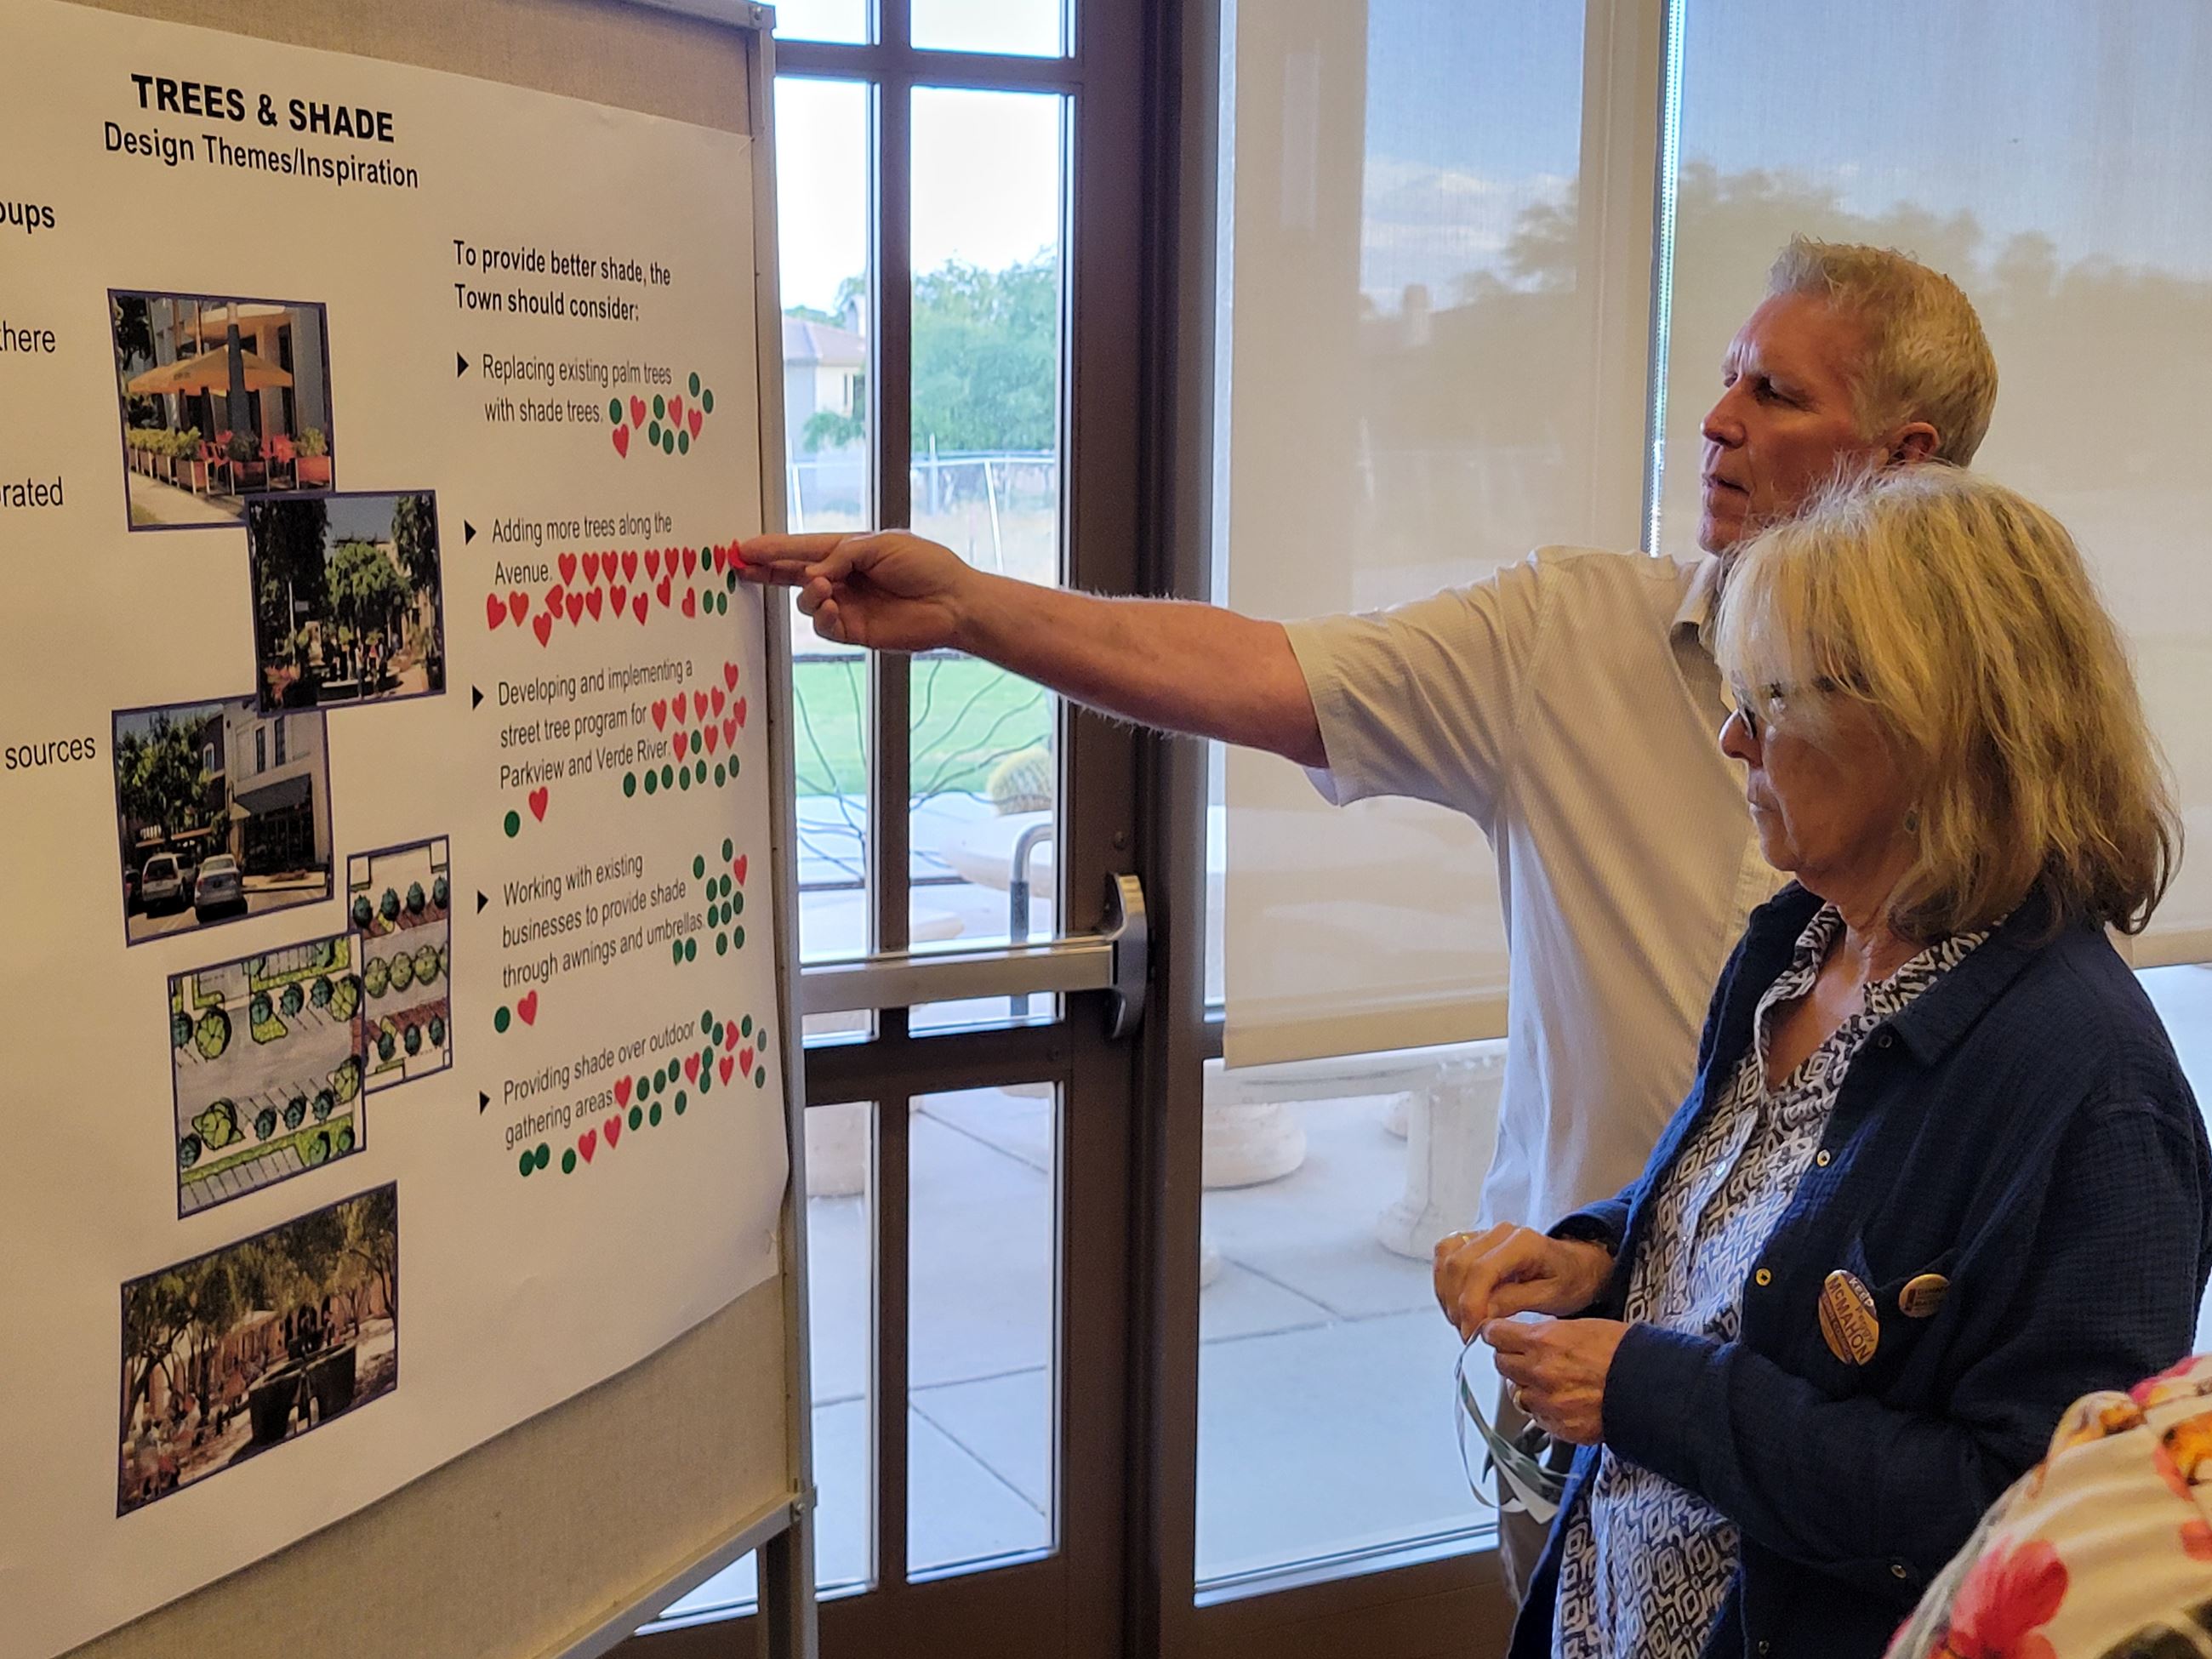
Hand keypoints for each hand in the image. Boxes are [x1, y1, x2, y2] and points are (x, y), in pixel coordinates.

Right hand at [736, 531, 974, 652]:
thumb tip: (813, 570)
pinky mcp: (855, 630)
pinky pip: (824, 626)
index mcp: (850, 550)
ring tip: (822, 585)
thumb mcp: (882, 545)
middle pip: (795, 574)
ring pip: (807, 601)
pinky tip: (830, 606)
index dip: (774, 548)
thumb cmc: (927, 565)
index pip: (803, 548)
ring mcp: (848, 605)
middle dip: (769, 570)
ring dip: (807, 592)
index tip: (744, 548)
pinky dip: (821, 616)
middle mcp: (844, 577)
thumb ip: (842, 554)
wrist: (955, 602)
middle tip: (745, 567)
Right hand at [1433, 1225, 1613, 1341]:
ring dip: (1447, 1295)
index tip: (1472, 1331)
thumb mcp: (1551, 1297)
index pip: (1482, 1270)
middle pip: (1458, 1265)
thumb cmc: (1568, 1279)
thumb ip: (1514, 1302)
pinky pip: (1445, 1256)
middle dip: (1457, 1305)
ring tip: (1463, 1320)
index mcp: (1523, 1242)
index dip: (1471, 1304)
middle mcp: (1499, 1232)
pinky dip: (1444, 1282)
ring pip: (1446, 1259)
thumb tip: (1482, 1315)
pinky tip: (1456, 1303)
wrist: (1574, 1265)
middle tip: (1468, 1332)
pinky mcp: (1472, 1241)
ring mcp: (1484, 1234)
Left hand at [1484, 1316, 1627, 1446]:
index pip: (1495, 1335)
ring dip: (1525, 1386)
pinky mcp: (1559, 1427)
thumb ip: (1547, 1334)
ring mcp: (1547, 1403)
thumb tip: (1528, 1337)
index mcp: (1543, 1341)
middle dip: (1510, 1358)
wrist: (1650, 1388)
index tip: (1497, 1333)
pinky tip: (1561, 1400)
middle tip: (1524, 1356)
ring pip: (1516, 1393)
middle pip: (1501, 1364)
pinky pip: (1536, 1417)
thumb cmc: (1624, 1352)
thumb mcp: (1581, 1326)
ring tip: (1548, 1381)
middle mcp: (1538, 1372)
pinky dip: (1542, 1409)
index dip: (1496, 1333)